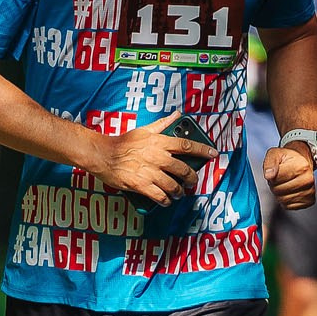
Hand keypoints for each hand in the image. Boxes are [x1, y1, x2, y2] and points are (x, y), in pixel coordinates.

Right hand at [92, 111, 216, 202]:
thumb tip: (178, 114)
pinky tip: (166, 201)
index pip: (186, 145)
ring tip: (178, 192)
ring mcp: (149, 171)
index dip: (202, 150)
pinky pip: (158, 195)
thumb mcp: (144, 130)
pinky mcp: (140, 184)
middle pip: (183, 169)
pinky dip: (165, 200)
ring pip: (172, 185)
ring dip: (178, 191)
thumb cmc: (123, 142)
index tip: (213, 154)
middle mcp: (157, 157)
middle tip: (192, 181)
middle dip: (191, 178)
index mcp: (159, 142)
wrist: (103, 154)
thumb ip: (163, 124)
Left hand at [262, 144, 316, 209]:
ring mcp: (310, 191)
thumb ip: (270, 162)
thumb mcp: (275, 154)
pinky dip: (286, 201)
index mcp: (300, 167)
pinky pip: (289, 206)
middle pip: (279, 191)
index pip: (276, 180)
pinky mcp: (309, 201)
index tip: (277, 171)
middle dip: (275, 185)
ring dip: (280, 194)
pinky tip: (290, 191)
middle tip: (280, 178)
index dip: (272, 176)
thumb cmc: (288, 159)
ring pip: (284, 200)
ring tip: (285, 184)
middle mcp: (308, 180)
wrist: (302, 162)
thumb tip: (268, 175)